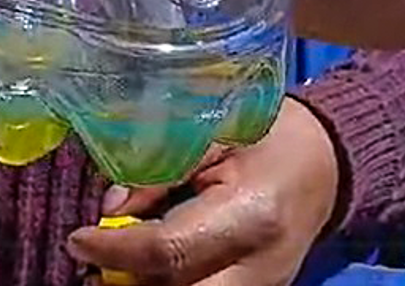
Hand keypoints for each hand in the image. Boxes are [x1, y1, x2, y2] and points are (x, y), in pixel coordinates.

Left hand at [67, 98, 339, 285]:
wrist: (327, 163)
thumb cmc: (268, 135)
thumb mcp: (211, 133)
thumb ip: (159, 169)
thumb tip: (109, 207)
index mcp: (250, 215)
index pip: (169, 253)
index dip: (113, 249)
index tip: (77, 239)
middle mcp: (259, 266)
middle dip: (126, 282)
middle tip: (91, 261)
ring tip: (110, 263)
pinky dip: (165, 285)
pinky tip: (140, 266)